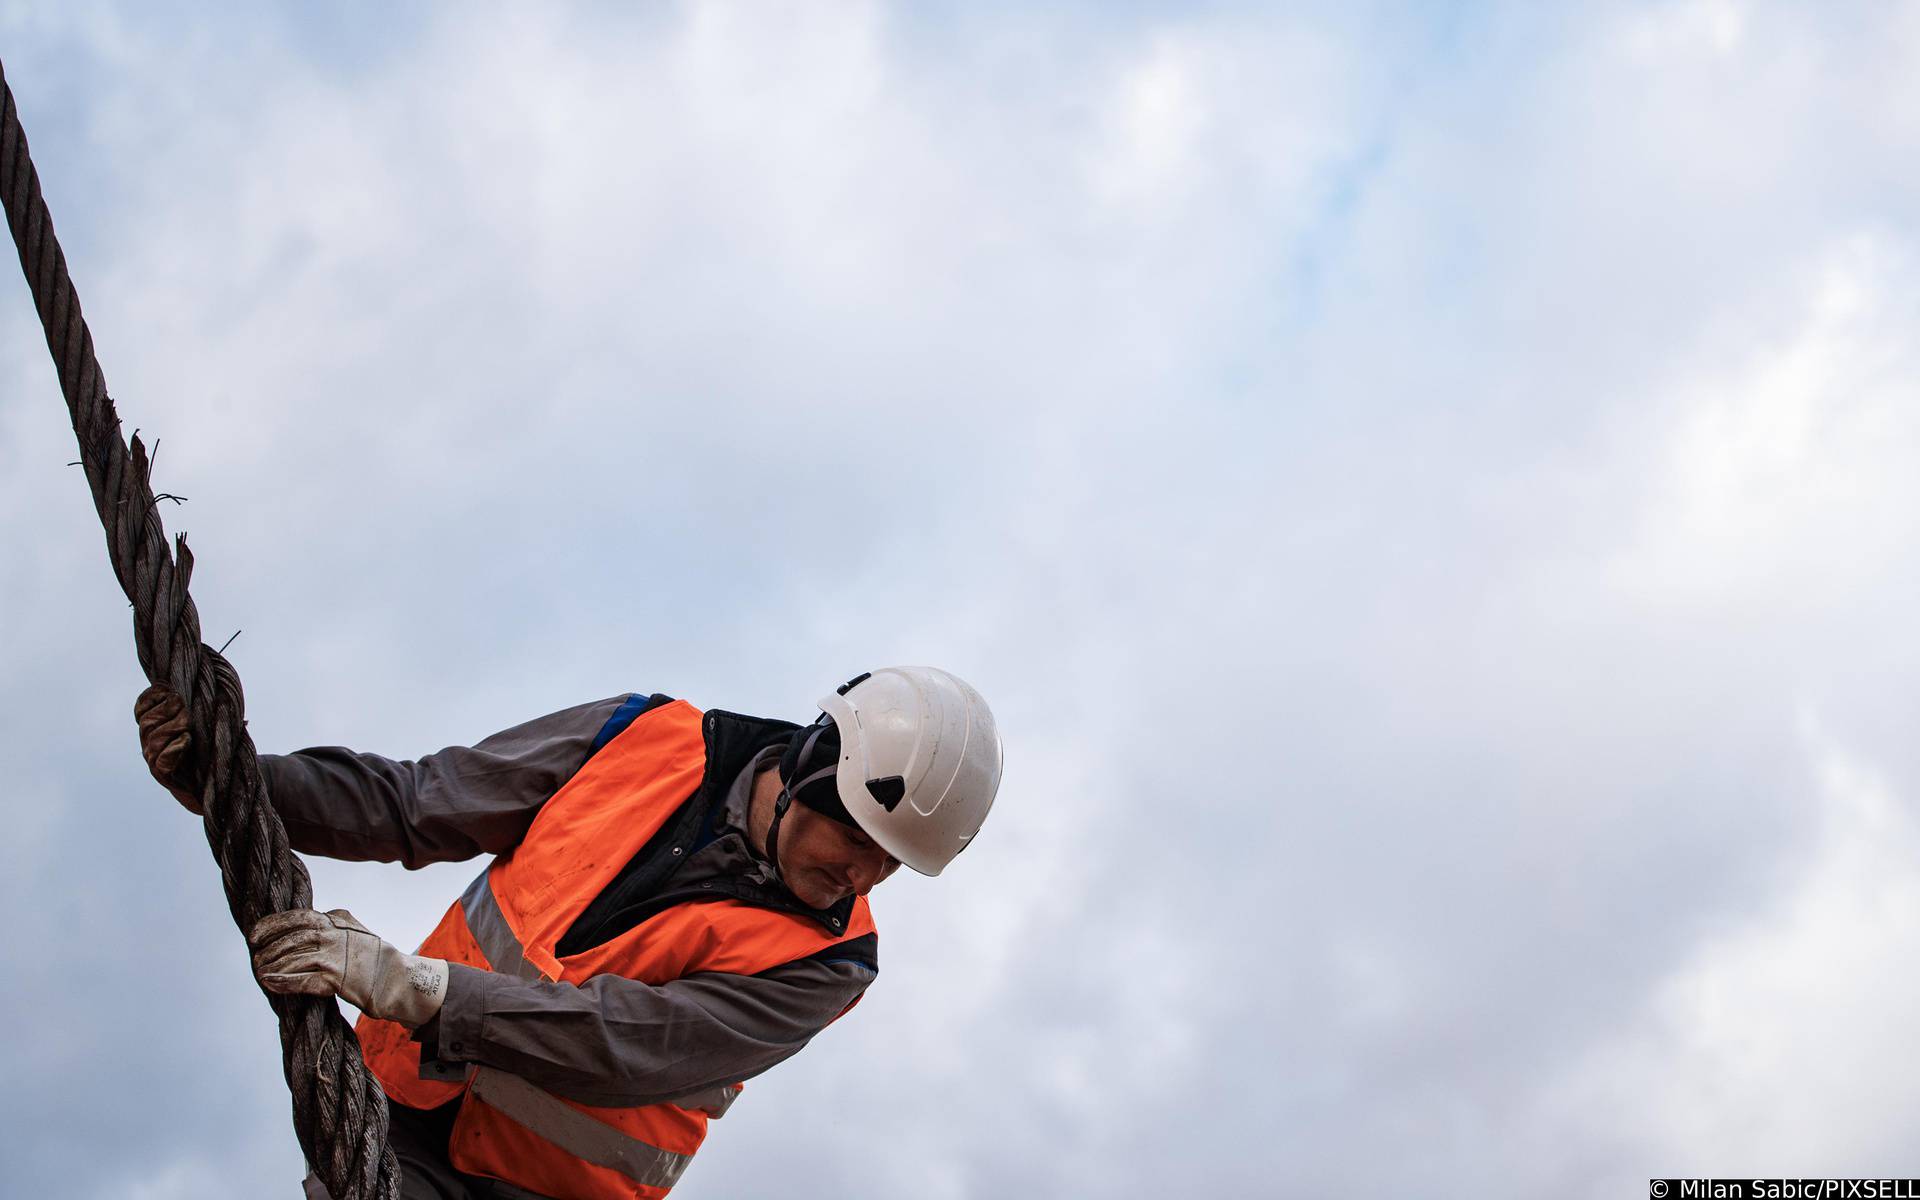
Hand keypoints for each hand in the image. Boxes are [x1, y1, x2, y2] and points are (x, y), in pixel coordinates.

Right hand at [134, 684, 201, 813]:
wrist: (212, 783)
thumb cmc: (209, 747)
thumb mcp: (204, 721)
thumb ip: (202, 705)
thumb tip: (219, 686)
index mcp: (154, 727)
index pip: (141, 708)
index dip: (152, 697)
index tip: (170, 690)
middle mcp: (149, 742)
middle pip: (148, 722)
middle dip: (168, 710)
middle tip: (185, 707)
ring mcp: (154, 759)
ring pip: (154, 739)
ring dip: (173, 726)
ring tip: (188, 724)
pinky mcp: (164, 775)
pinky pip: (162, 760)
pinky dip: (175, 747)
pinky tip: (187, 739)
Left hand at [249, 908, 448, 1028]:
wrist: (397, 979)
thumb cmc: (375, 957)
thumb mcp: (355, 929)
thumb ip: (334, 922)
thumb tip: (313, 918)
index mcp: (336, 921)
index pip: (296, 917)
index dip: (271, 925)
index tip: (253, 935)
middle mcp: (334, 935)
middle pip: (290, 939)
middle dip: (268, 950)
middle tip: (255, 959)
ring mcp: (334, 956)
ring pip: (292, 959)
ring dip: (271, 967)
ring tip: (260, 973)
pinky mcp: (336, 979)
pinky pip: (301, 980)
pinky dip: (282, 982)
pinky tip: (269, 983)